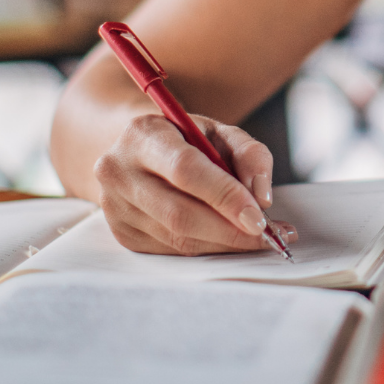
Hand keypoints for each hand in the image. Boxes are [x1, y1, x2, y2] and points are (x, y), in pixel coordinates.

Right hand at [91, 112, 297, 254]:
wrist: (135, 152)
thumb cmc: (184, 140)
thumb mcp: (217, 132)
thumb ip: (249, 153)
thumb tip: (262, 197)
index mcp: (143, 135)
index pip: (185, 170)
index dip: (225, 196)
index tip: (258, 216)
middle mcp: (119, 171)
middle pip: (179, 213)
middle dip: (229, 230)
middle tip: (268, 236)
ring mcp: (115, 207)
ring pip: (177, 238)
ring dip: (223, 243)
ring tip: (257, 238)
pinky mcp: (122, 234)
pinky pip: (172, 250)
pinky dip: (206, 248)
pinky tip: (228, 240)